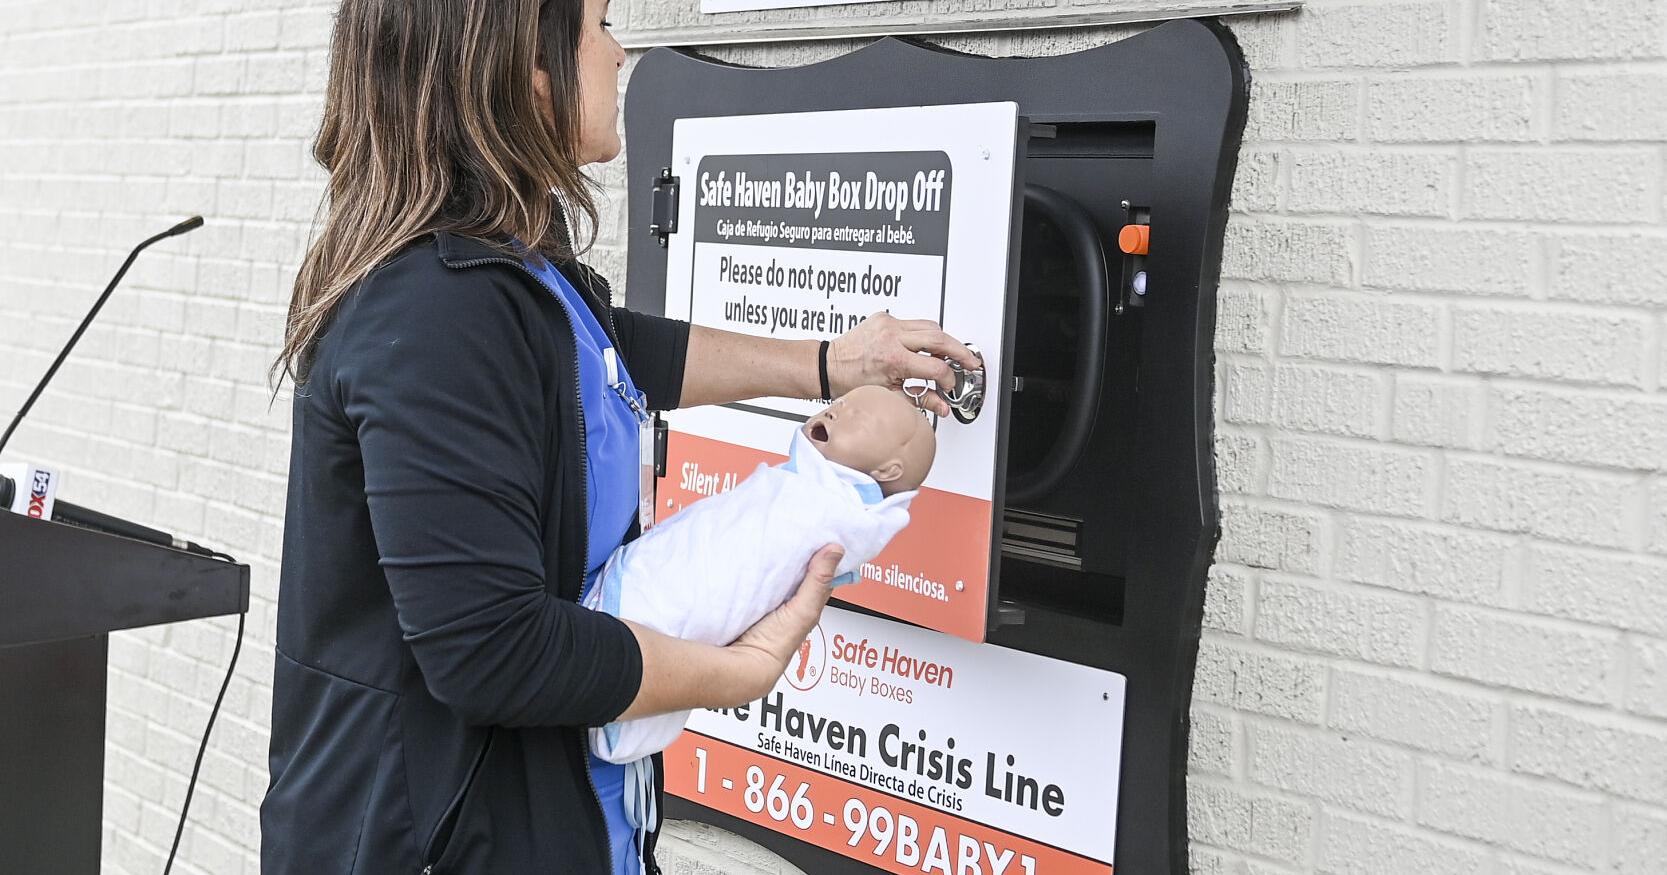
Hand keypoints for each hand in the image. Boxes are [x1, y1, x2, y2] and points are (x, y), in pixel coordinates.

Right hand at [722, 545, 842, 702]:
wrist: (738, 666)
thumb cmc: (773, 646)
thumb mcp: (803, 609)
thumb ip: (817, 582)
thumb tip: (836, 550)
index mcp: (802, 607)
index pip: (816, 577)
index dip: (821, 556)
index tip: (821, 533)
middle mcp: (784, 605)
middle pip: (793, 574)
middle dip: (794, 555)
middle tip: (793, 529)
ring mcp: (762, 604)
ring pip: (770, 576)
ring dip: (769, 562)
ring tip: (768, 538)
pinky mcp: (742, 602)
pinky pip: (748, 580)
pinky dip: (748, 569)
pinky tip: (745, 557)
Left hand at [825, 313, 978, 417]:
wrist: (828, 365)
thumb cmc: (851, 381)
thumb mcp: (889, 395)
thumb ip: (921, 399)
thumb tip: (943, 405)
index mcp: (893, 359)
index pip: (936, 367)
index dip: (949, 379)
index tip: (950, 385)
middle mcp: (892, 336)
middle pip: (940, 339)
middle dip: (960, 351)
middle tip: (970, 361)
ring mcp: (888, 323)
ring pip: (930, 326)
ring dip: (943, 341)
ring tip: (946, 356)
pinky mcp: (885, 317)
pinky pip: (914, 323)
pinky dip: (923, 334)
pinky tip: (921, 347)